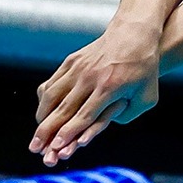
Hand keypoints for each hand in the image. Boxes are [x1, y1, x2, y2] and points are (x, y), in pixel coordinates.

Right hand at [31, 23, 160, 165]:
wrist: (135, 33)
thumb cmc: (144, 69)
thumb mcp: (147, 96)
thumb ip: (128, 115)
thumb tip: (108, 125)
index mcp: (109, 87)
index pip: (84, 115)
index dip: (69, 133)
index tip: (55, 147)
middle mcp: (90, 77)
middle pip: (64, 108)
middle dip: (47, 131)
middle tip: (34, 148)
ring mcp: (78, 67)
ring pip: (52, 95)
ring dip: (42, 117)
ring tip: (36, 136)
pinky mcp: (71, 61)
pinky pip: (52, 83)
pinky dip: (45, 100)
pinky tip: (43, 113)